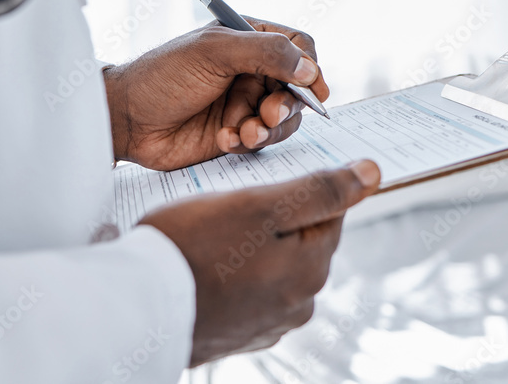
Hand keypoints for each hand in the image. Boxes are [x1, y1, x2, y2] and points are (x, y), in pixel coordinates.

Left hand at [103, 18, 329, 170]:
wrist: (127, 119)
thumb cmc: (162, 76)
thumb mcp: (214, 52)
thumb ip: (264, 52)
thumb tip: (309, 67)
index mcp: (249, 39)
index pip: (299, 47)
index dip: (310, 67)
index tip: (312, 87)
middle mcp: (252, 70)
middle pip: (297, 87)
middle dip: (287, 104)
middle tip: (268, 114)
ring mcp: (245, 103)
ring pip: (285, 119)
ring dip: (268, 128)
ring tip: (242, 133)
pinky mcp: (238, 133)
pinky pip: (263, 141)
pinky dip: (248, 142)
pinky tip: (223, 140)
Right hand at [139, 159, 380, 365]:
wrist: (136, 307)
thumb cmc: (192, 247)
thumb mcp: (259, 205)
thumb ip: (319, 190)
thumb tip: (372, 173)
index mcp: (311, 269)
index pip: (328, 212)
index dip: (298, 186)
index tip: (264, 179)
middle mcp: (298, 304)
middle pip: (301, 240)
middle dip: (273, 218)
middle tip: (228, 205)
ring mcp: (268, 324)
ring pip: (273, 265)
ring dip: (252, 247)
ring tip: (211, 234)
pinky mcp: (238, 334)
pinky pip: (248, 290)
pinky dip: (233, 274)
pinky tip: (205, 264)